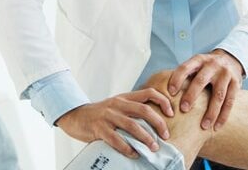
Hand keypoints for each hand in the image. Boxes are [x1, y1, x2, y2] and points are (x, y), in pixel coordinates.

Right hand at [55, 88, 173, 157]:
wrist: (75, 116)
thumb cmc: (100, 114)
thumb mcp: (117, 105)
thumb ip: (132, 109)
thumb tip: (155, 120)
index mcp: (125, 98)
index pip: (149, 93)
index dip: (163, 101)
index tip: (171, 113)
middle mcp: (118, 104)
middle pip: (144, 110)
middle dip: (158, 123)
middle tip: (165, 135)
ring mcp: (108, 116)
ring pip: (133, 126)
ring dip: (146, 138)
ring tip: (153, 147)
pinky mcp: (99, 128)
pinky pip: (116, 139)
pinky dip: (127, 148)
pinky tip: (134, 154)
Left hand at [168, 49, 243, 130]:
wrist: (231, 59)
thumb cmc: (206, 67)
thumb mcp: (196, 65)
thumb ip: (184, 76)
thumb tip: (160, 93)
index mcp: (199, 60)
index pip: (185, 68)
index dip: (177, 79)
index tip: (170, 93)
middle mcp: (212, 65)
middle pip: (201, 81)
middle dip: (192, 96)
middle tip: (184, 110)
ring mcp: (225, 74)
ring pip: (218, 95)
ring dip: (211, 112)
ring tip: (203, 126)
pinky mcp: (236, 83)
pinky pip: (230, 102)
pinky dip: (223, 116)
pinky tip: (217, 126)